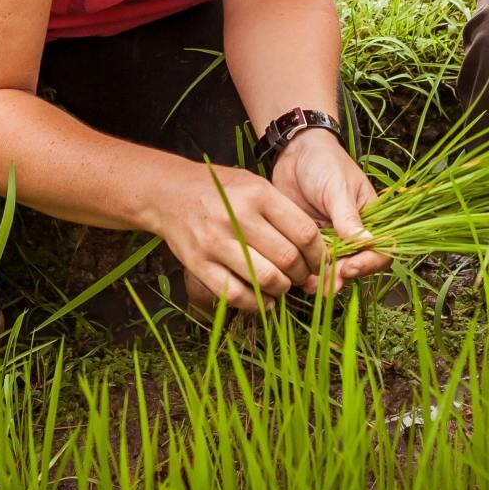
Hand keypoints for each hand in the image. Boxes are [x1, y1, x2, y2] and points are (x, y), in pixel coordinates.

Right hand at [153, 161, 325, 311]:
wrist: (169, 193)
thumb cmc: (220, 190)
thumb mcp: (254, 184)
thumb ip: (282, 212)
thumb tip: (314, 248)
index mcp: (258, 194)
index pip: (304, 231)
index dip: (318, 254)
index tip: (319, 262)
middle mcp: (238, 217)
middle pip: (288, 258)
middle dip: (301, 274)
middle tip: (300, 276)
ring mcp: (216, 242)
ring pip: (266, 279)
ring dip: (281, 290)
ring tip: (282, 286)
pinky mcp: (199, 264)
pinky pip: (235, 294)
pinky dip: (256, 304)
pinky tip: (263, 301)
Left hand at [270, 129, 390, 290]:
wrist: (293, 151)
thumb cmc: (324, 162)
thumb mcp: (338, 188)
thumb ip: (348, 217)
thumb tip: (367, 244)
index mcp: (370, 218)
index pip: (380, 249)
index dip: (368, 263)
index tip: (350, 267)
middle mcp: (352, 232)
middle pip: (357, 264)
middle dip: (343, 276)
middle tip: (327, 284)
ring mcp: (331, 237)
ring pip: (334, 268)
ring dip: (325, 280)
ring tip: (311, 285)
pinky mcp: (309, 240)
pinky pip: (312, 262)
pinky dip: (308, 272)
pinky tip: (300, 278)